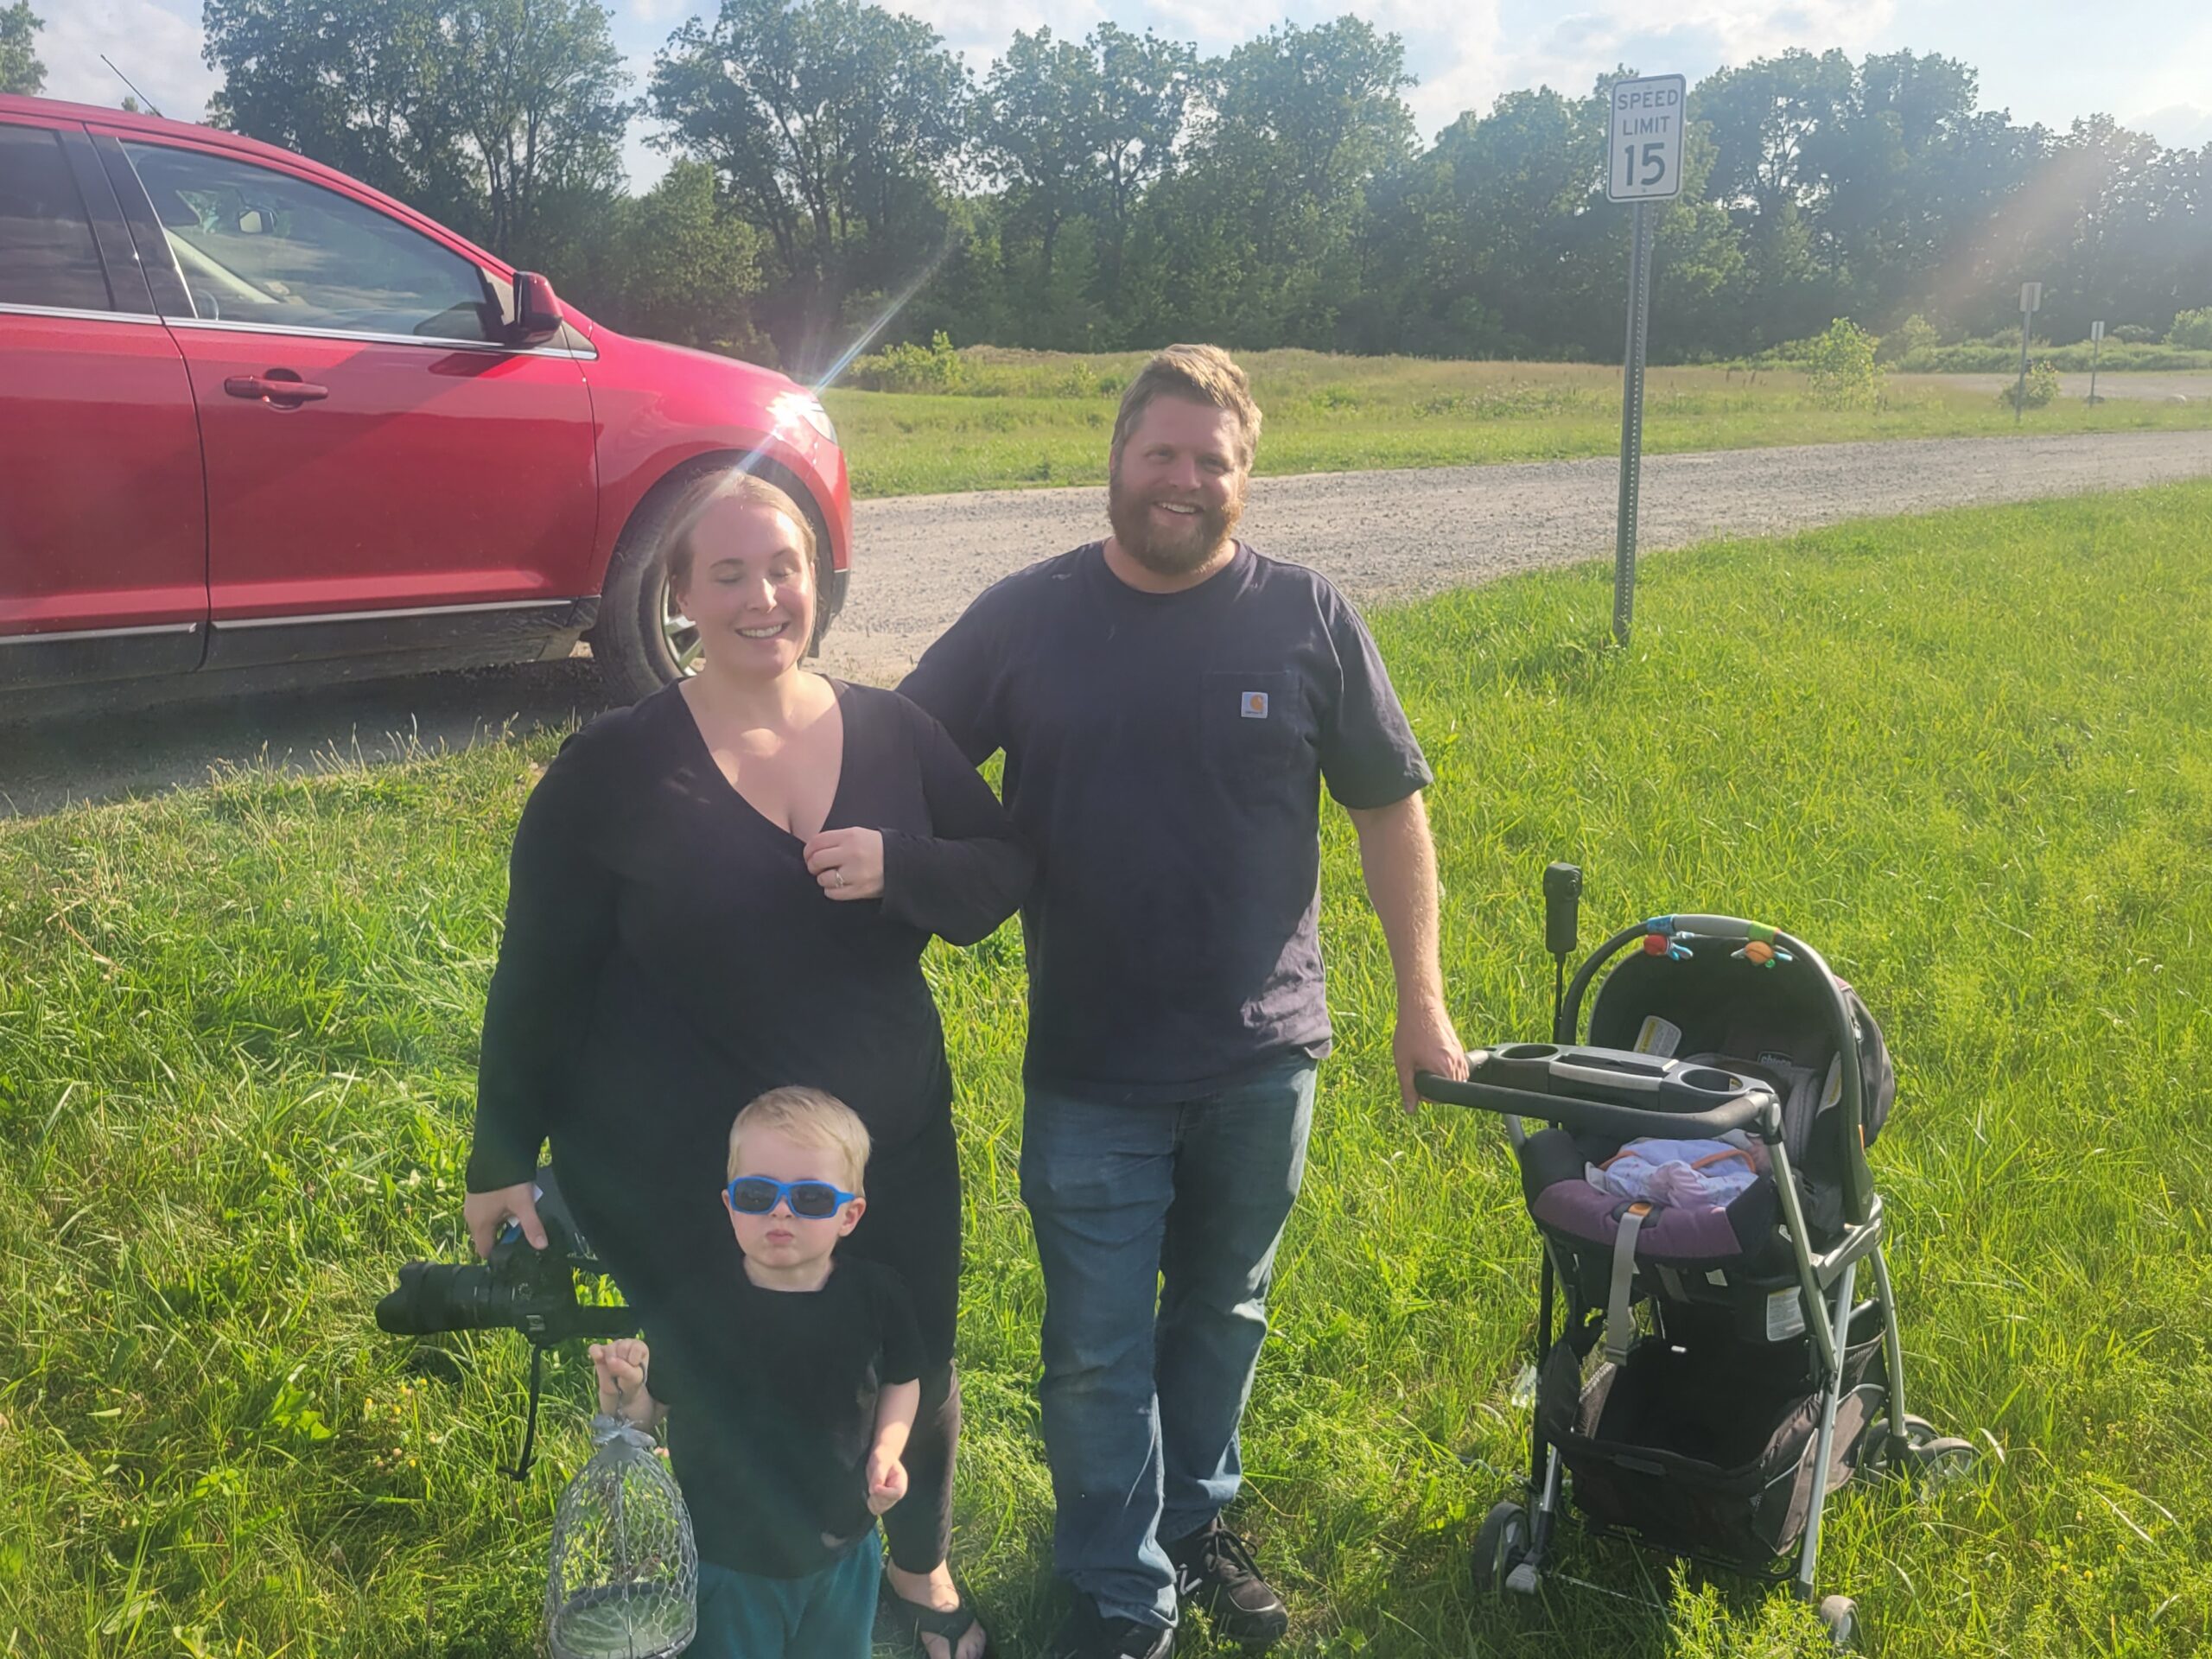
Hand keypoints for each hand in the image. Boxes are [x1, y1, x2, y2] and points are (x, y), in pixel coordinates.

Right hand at [464, 1182, 545, 1256]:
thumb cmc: (507, 1180)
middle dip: (504, 1237)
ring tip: (519, 1215)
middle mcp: (471, 1217)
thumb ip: (532, 1225)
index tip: (515, 1253)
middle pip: (487, 1237)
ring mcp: (471, 1205)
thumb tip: (542, 1246)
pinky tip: (511, 1203)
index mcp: (479, 1224)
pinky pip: (487, 1211)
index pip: (485, 1251)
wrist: (495, 1151)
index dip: (499, 1255)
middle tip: (522, 1231)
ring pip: (488, 1223)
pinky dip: (498, 1211)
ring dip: (502, 1223)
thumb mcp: (523, 1204)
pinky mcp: (475, 1194)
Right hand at [589, 1339, 654, 1424]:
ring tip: (612, 1374)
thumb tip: (612, 1360)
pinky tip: (597, 1356)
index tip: (634, 1367)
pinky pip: (595, 1349)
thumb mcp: (635, 1387)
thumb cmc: (636, 1402)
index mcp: (643, 1358)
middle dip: (622, 1358)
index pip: (638, 1346)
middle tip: (621, 1376)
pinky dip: (596, 1351)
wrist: (621, 1417)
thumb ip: (627, 1372)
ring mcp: (612, 1357)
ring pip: (610, 1346)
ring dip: (609, 1357)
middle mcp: (628, 1353)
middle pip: (623, 1344)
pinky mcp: (599, 1362)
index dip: (634, 1355)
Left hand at [802, 827, 884, 900]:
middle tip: (816, 868)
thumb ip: (837, 840)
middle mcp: (851, 853)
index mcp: (850, 836)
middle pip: (816, 861)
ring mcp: (855, 873)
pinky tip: (838, 885)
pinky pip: (833, 893)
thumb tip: (813, 850)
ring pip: (823, 879)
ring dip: (823, 879)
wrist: (903, 863)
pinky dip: (831, 890)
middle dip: (812, 865)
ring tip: (831, 876)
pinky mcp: (859, 890)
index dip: (808, 850)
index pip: (816, 842)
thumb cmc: (878, 848)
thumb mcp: (858, 834)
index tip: (809, 855)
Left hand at [865, 1449, 907, 1514]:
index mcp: (901, 1482)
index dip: (885, 1492)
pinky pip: (876, 1510)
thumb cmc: (883, 1457)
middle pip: (888, 1502)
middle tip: (872, 1485)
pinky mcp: (883, 1502)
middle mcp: (897, 1492)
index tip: (875, 1487)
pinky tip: (870, 1496)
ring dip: (873, 1500)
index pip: (897, 1493)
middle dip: (877, 1496)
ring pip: (881, 1508)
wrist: (881, 1458)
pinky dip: (871, 1505)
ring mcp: (890, 1499)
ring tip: (871, 1488)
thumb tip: (874, 1490)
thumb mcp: (881, 1462)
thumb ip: (879, 1475)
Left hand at [1394, 999, 1466, 1114]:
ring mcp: (1461, 1056)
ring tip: (1423, 1060)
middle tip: (1417, 1067)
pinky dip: (1445, 1068)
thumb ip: (1408, 1089)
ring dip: (1439, 1076)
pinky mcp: (1460, 1049)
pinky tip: (1431, 1055)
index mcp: (1444, 1070)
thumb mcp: (1403, 1063)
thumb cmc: (1410, 1033)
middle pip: (1448, 1090)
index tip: (1414, 1080)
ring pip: (1453, 1079)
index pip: (1439, 1099)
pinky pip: (1456, 1068)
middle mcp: (1457, 1065)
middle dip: (1432, 1084)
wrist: (1421, 1007)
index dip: (1424, 1094)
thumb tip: (1410, 1110)